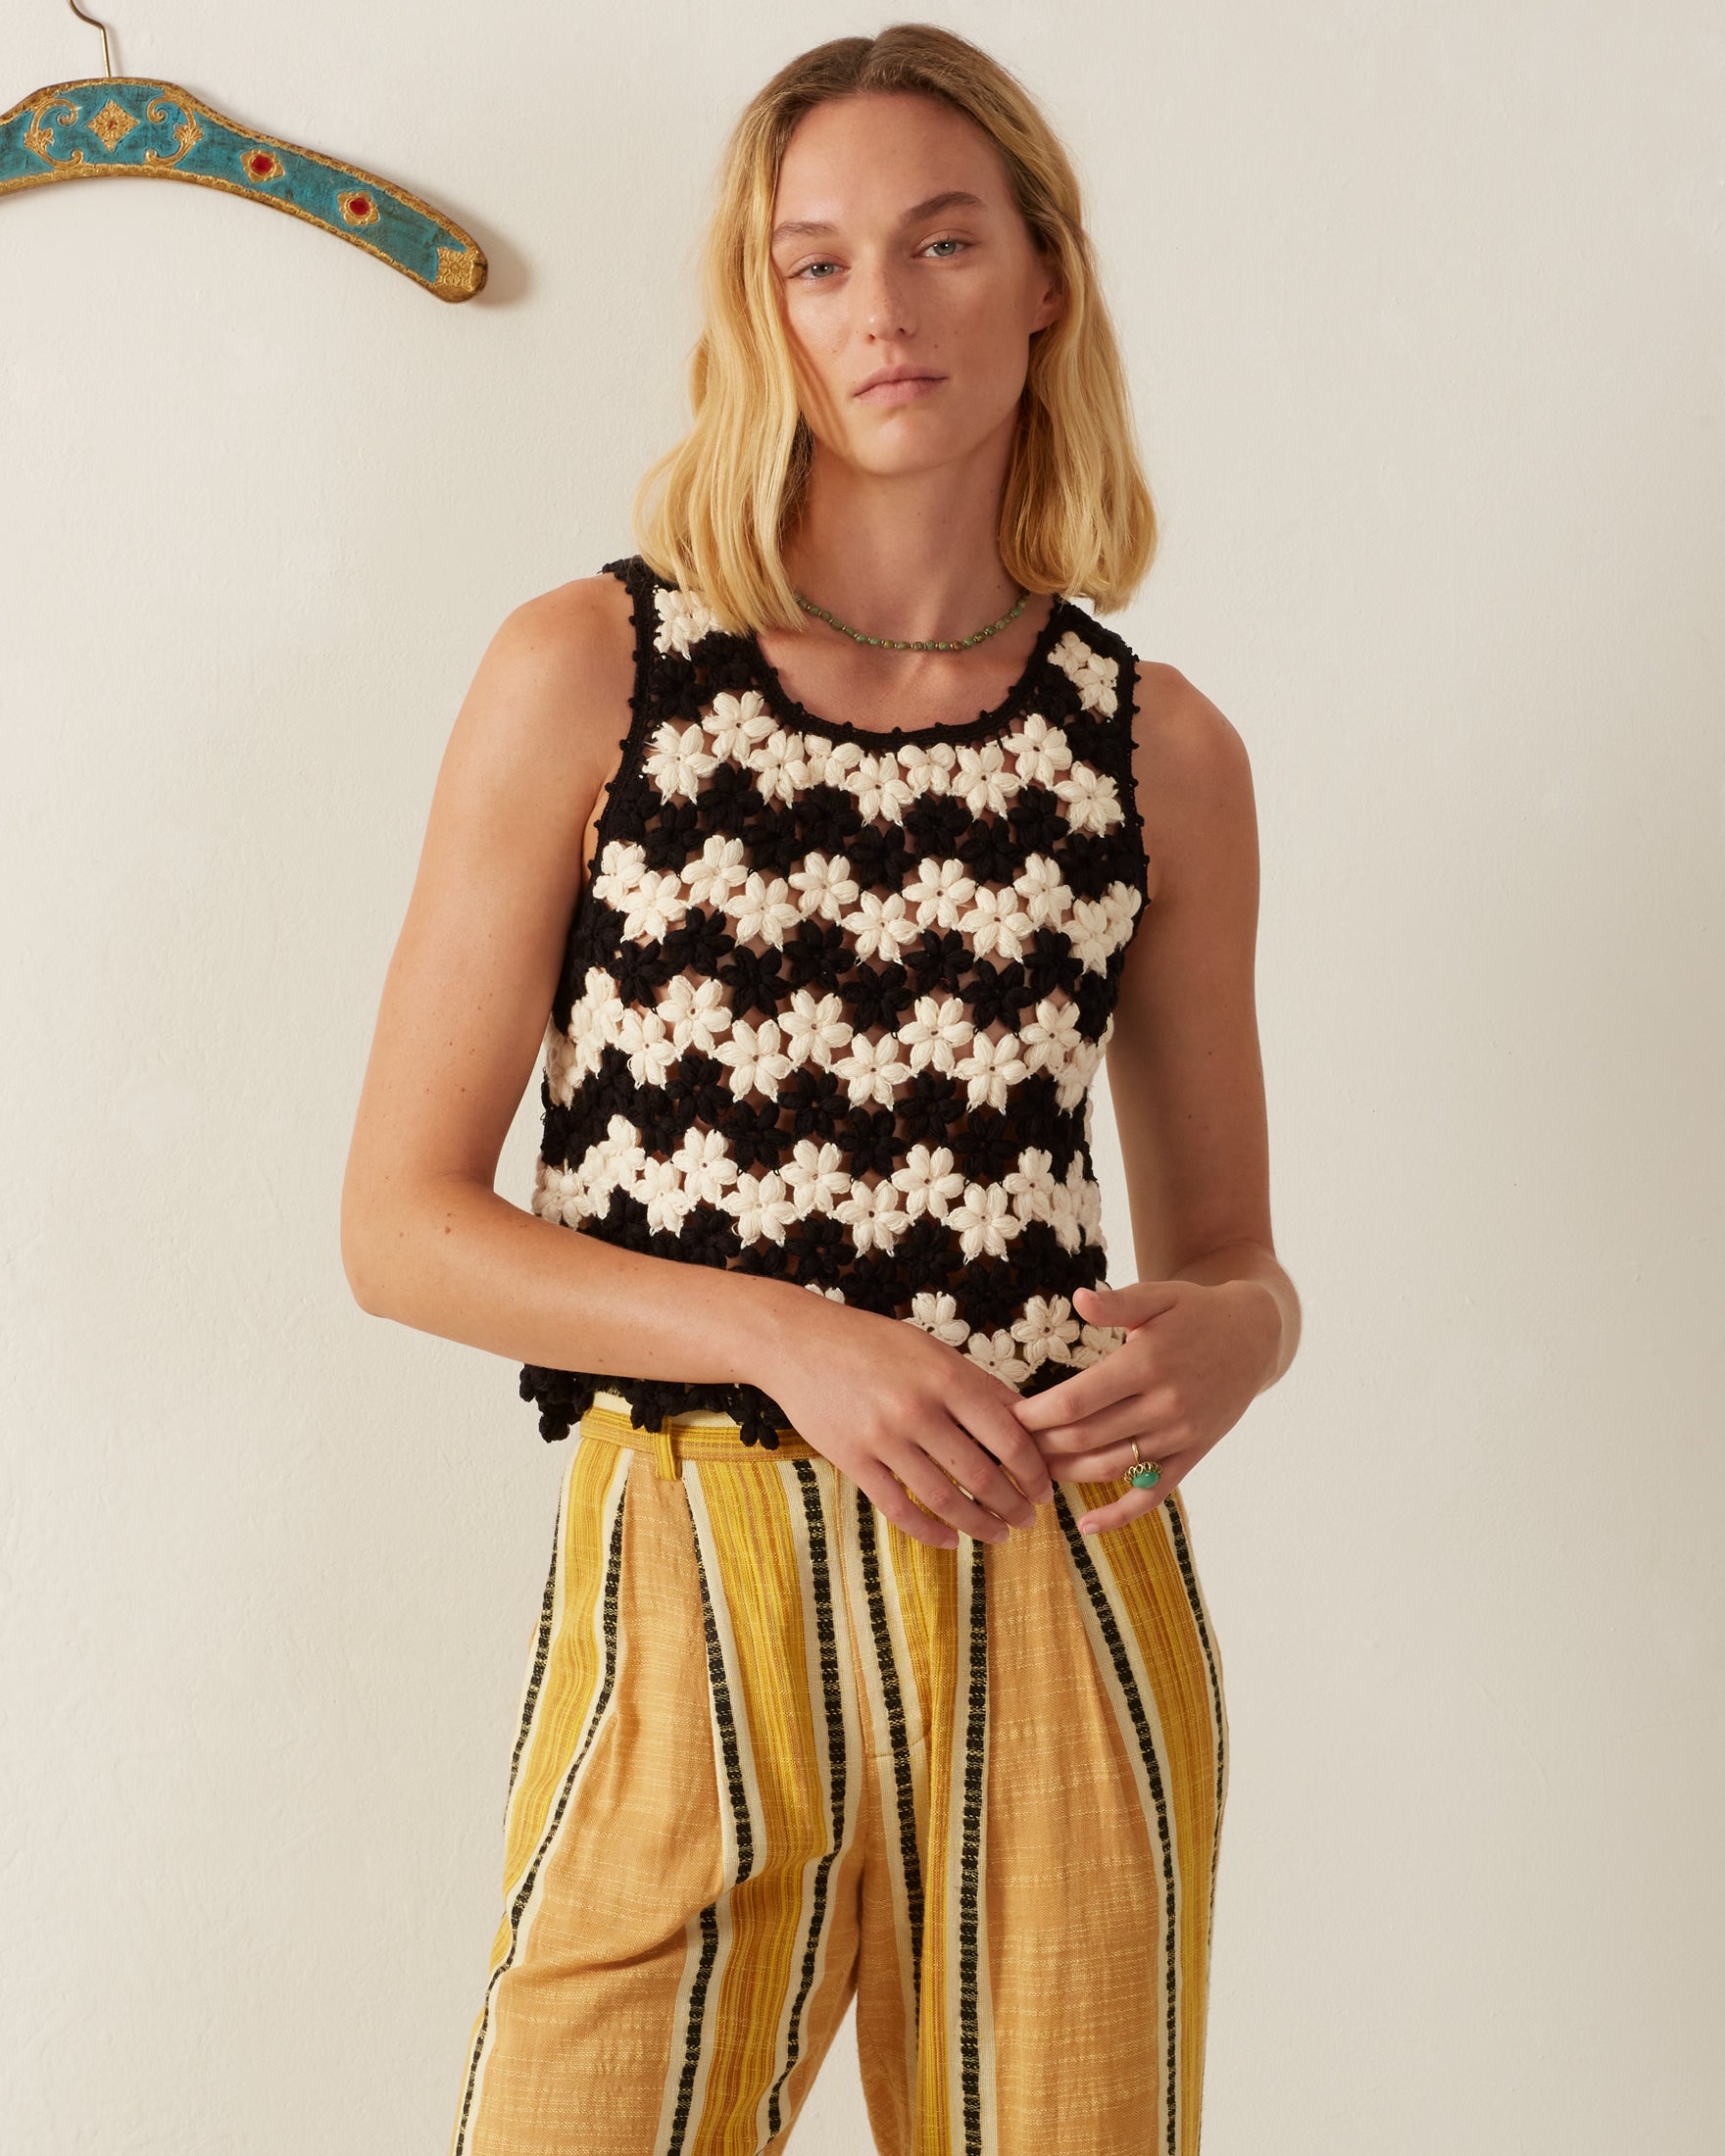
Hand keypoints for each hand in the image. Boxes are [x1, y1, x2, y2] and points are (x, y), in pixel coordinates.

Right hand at [754, 1291, 1055, 1551]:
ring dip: (978, 1525)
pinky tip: (949, 1540)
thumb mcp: (932, 1349)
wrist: (799, 1343)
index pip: (1008, 1436)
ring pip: (943, 1499)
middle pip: (981, 1475)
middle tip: (1028, 1519)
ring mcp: (882, 1438)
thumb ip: (977, 1385)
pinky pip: (898, 1509)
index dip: (1033, 1470)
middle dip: (1013, 1505)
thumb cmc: (872, 1342)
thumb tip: (1027, 1421)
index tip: (1045, 1488)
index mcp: (946, 1377)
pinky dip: (929, 1532)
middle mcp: (917, 1409)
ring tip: (998, 1534)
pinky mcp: (852, 1460)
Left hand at [1011, 1279, 1278, 1535]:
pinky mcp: (1192, 1455)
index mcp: (1146, 1364)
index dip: (1036, 1415)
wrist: (1253, 1337)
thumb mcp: (1159, 1296)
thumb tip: (1078, 1299)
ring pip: (1111, 1467)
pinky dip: (1119, 1515)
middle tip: (1010, 1447)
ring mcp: (1179, 1435)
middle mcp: (1163, 1404)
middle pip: (1086, 1437)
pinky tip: (1087, 1526)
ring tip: (1035, 1470)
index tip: (1008, 1418)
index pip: (1077, 1401)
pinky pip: (1152, 1493)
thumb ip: (1117, 1303)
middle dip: (1041, 1445)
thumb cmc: (1196, 1312)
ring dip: (1067, 1474)